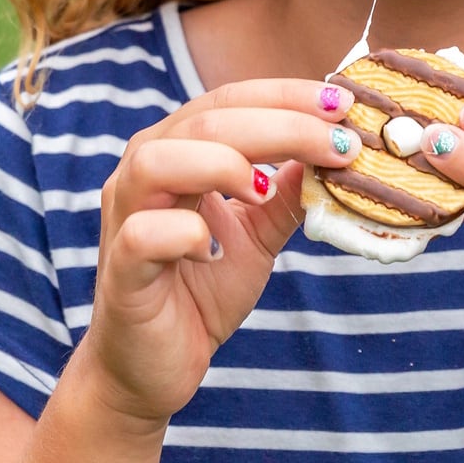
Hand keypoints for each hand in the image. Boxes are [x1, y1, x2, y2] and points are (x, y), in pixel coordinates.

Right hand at [76, 79, 362, 428]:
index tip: (343, 103)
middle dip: (279, 125)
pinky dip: (183, 231)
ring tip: (266, 189)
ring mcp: (125, 217)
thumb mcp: (258, 236)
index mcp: (176, 150)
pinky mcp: (120, 269)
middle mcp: (143, 172)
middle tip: (338, 143)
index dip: (286, 95)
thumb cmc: (199, 290)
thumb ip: (289, 195)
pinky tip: (213, 247)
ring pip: (158, 160)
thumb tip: (338, 151)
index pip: (228, 100)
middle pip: (204, 121)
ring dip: (222, 163)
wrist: (153, 366)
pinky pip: (143, 235)